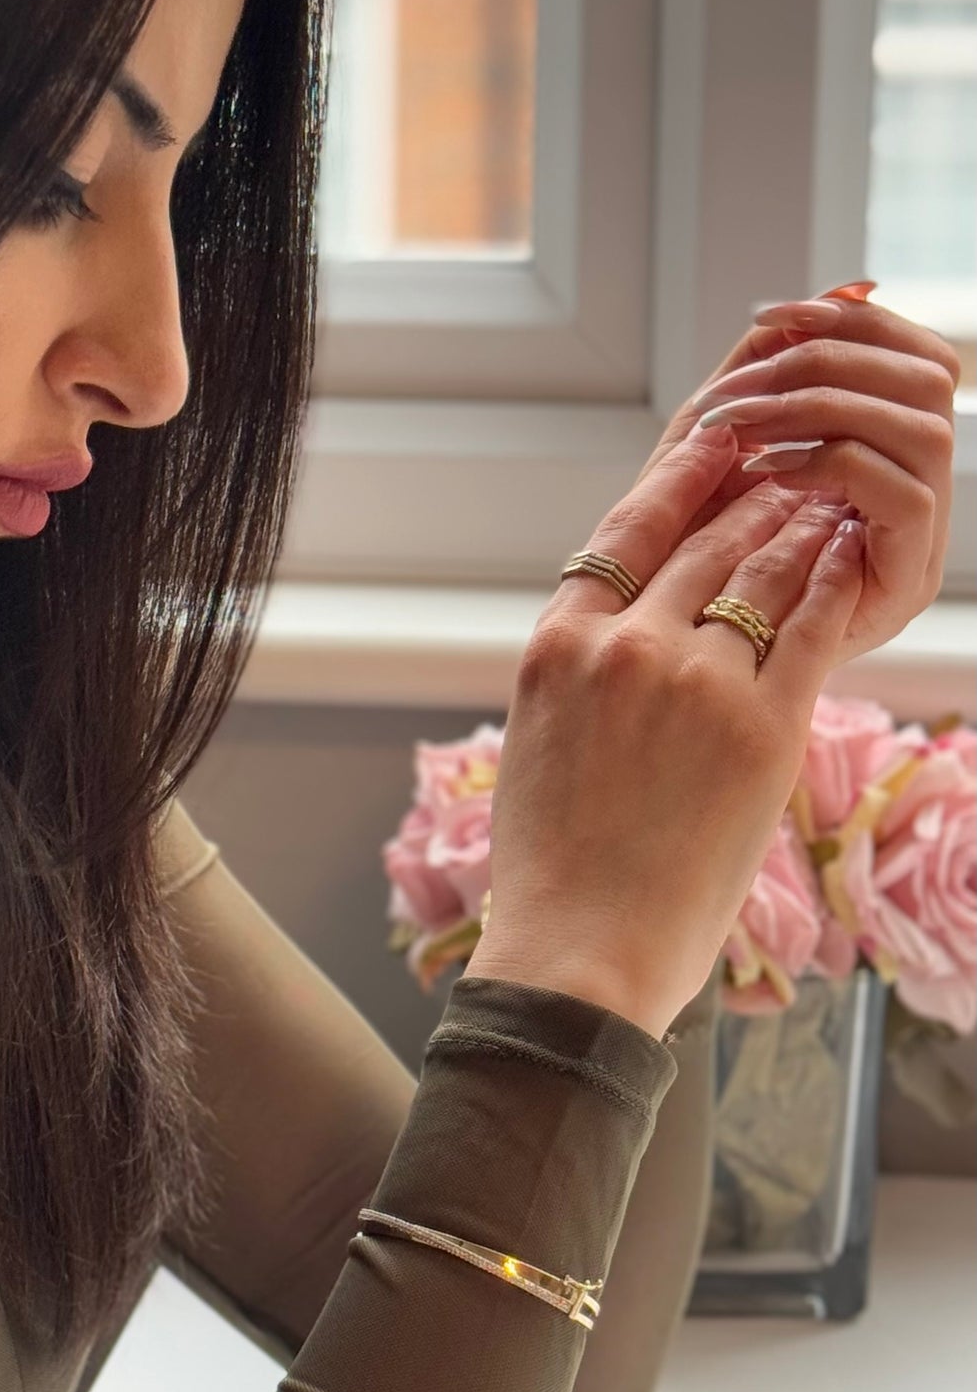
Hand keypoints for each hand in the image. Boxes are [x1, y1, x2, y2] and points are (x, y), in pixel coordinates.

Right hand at [470, 429, 868, 1036]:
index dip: (679, 476)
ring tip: (828, 501)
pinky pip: (812, 630)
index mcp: (557, 643)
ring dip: (802, 527)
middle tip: (791, 465)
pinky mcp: (764, 727)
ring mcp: (696, 682)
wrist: (581, 950)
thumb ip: (582, 666)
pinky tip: (853, 560)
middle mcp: (624, 645)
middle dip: (755, 495)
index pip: (628, 528)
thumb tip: (627, 623)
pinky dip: (836, 585)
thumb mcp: (538, 737)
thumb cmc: (553, 861)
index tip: (713, 441)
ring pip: (764, 572)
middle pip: (705, 541)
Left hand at [637, 282, 960, 668]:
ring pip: (922, 424)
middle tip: (740, 384)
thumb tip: (849, 283)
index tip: (773, 316)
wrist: (676, 690)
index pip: (920, 355)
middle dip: (828, 359)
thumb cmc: (693, 564)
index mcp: (891, 454)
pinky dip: (831, 462)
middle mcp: (922, 490)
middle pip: (928, 377)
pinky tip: (766, 470)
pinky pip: (903, 491)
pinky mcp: (906, 582)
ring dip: (822, 406)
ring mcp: (921, 538)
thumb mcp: (725, 453)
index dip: (857, 321)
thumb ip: (771, 372)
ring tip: (743, 424)